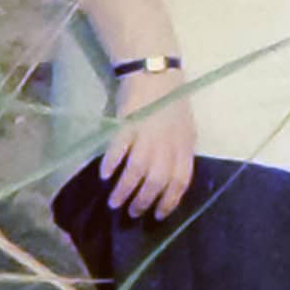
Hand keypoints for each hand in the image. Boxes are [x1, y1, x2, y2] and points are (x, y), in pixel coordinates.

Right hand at [98, 73, 198, 222]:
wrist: (156, 73)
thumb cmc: (170, 105)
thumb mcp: (184, 130)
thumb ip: (178, 154)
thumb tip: (168, 184)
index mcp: (185, 145)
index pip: (181, 180)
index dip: (170, 200)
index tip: (158, 216)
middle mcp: (168, 142)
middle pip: (158, 179)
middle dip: (144, 201)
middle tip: (132, 213)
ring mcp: (148, 132)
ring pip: (138, 169)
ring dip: (125, 189)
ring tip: (114, 203)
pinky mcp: (129, 122)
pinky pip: (120, 147)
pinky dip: (112, 163)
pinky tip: (105, 175)